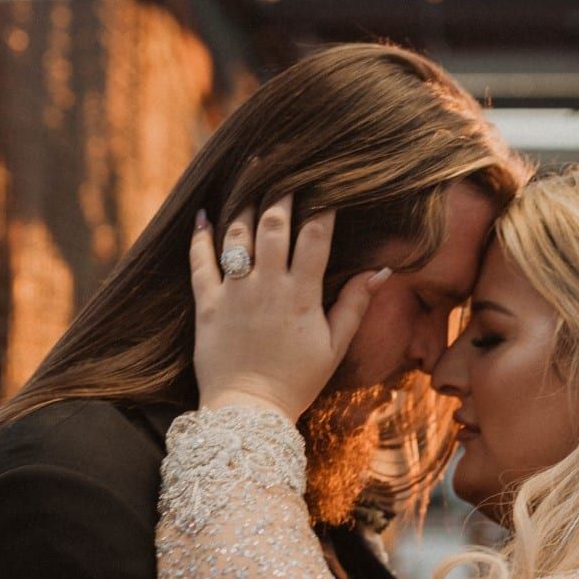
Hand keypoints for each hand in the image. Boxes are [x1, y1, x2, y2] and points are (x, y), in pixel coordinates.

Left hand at [188, 197, 390, 420]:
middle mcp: (267, 286)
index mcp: (302, 295)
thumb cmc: (296, 381)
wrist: (249, 411)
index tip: (326, 184)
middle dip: (281, 192)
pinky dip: (201, 235)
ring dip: (245, 205)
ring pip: (238, 235)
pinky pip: (199, 261)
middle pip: (275, 224)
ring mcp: (234, 293)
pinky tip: (204, 214)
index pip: (315, 237)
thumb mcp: (333, 347)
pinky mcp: (206, 304)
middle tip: (284, 168)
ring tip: (249, 180)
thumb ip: (354, 305)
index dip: (322, 206)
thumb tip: (379, 270)